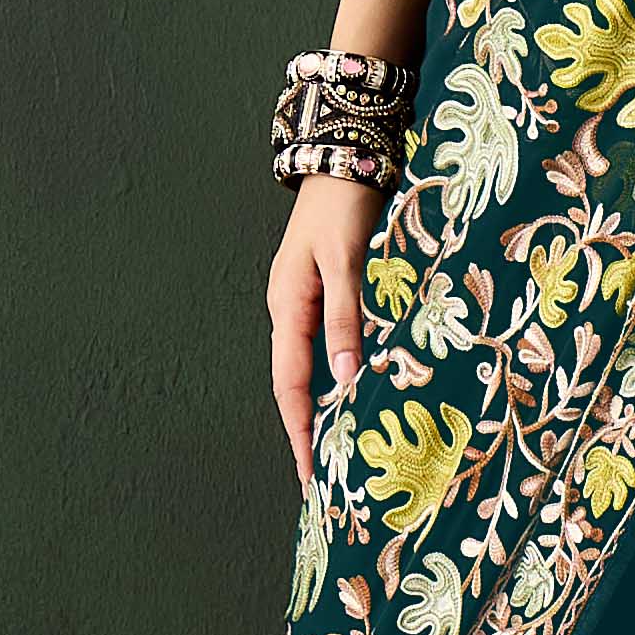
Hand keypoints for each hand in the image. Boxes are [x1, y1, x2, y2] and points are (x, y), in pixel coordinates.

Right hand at [270, 170, 382, 485]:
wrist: (343, 157)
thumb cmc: (343, 207)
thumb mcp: (344, 263)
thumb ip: (344, 317)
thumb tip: (346, 376)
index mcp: (287, 307)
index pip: (291, 385)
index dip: (299, 430)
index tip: (308, 474)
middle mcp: (289, 310)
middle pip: (292, 384)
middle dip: (304, 431)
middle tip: (320, 478)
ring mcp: (302, 301)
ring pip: (305, 367)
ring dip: (317, 408)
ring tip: (333, 449)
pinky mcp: (320, 292)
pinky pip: (320, 347)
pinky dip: (331, 377)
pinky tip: (348, 392)